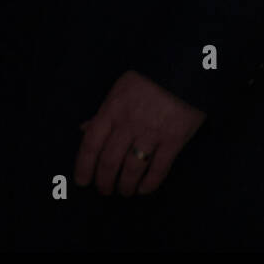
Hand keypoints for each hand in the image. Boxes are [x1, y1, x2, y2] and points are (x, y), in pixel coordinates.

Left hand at [74, 70, 205, 196]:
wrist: (181, 71)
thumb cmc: (146, 80)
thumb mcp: (119, 90)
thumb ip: (102, 112)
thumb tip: (83, 129)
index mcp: (111, 109)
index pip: (91, 142)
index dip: (84, 165)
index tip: (82, 180)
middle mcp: (128, 123)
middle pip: (110, 160)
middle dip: (104, 180)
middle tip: (104, 190)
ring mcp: (151, 133)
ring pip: (132, 168)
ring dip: (125, 185)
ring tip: (123, 192)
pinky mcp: (173, 140)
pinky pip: (159, 168)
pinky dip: (149, 184)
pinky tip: (143, 190)